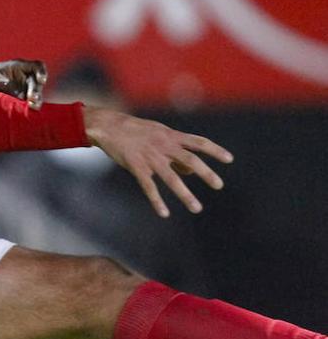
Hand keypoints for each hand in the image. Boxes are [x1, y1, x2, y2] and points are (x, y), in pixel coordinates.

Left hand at [0, 59, 47, 108]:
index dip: (42, 72)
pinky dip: (32, 106)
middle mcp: (25, 77)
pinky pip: (32, 103)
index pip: (37, 66)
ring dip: (37, 100)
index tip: (41, 80)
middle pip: (37, 82)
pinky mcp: (24, 100)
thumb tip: (17, 94)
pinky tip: (29, 110)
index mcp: (19, 66)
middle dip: (36, 90)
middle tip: (32, 98)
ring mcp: (26, 89)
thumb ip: (1, 84)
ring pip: (37, 94)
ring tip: (33, 106)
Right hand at [83, 106, 234, 217]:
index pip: (198, 142)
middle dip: (205, 173)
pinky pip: (148, 186)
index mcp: (170, 136)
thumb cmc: (135, 130)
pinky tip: (164, 213)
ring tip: (197, 208)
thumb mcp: (158, 134)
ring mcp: (150, 156)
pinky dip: (157, 201)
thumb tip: (191, 172)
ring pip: (171, 177)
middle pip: (189, 159)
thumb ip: (175, 152)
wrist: (108, 125)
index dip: (215, 150)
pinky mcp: (136, 166)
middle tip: (219, 185)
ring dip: (185, 194)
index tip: (230, 159)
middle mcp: (163, 146)